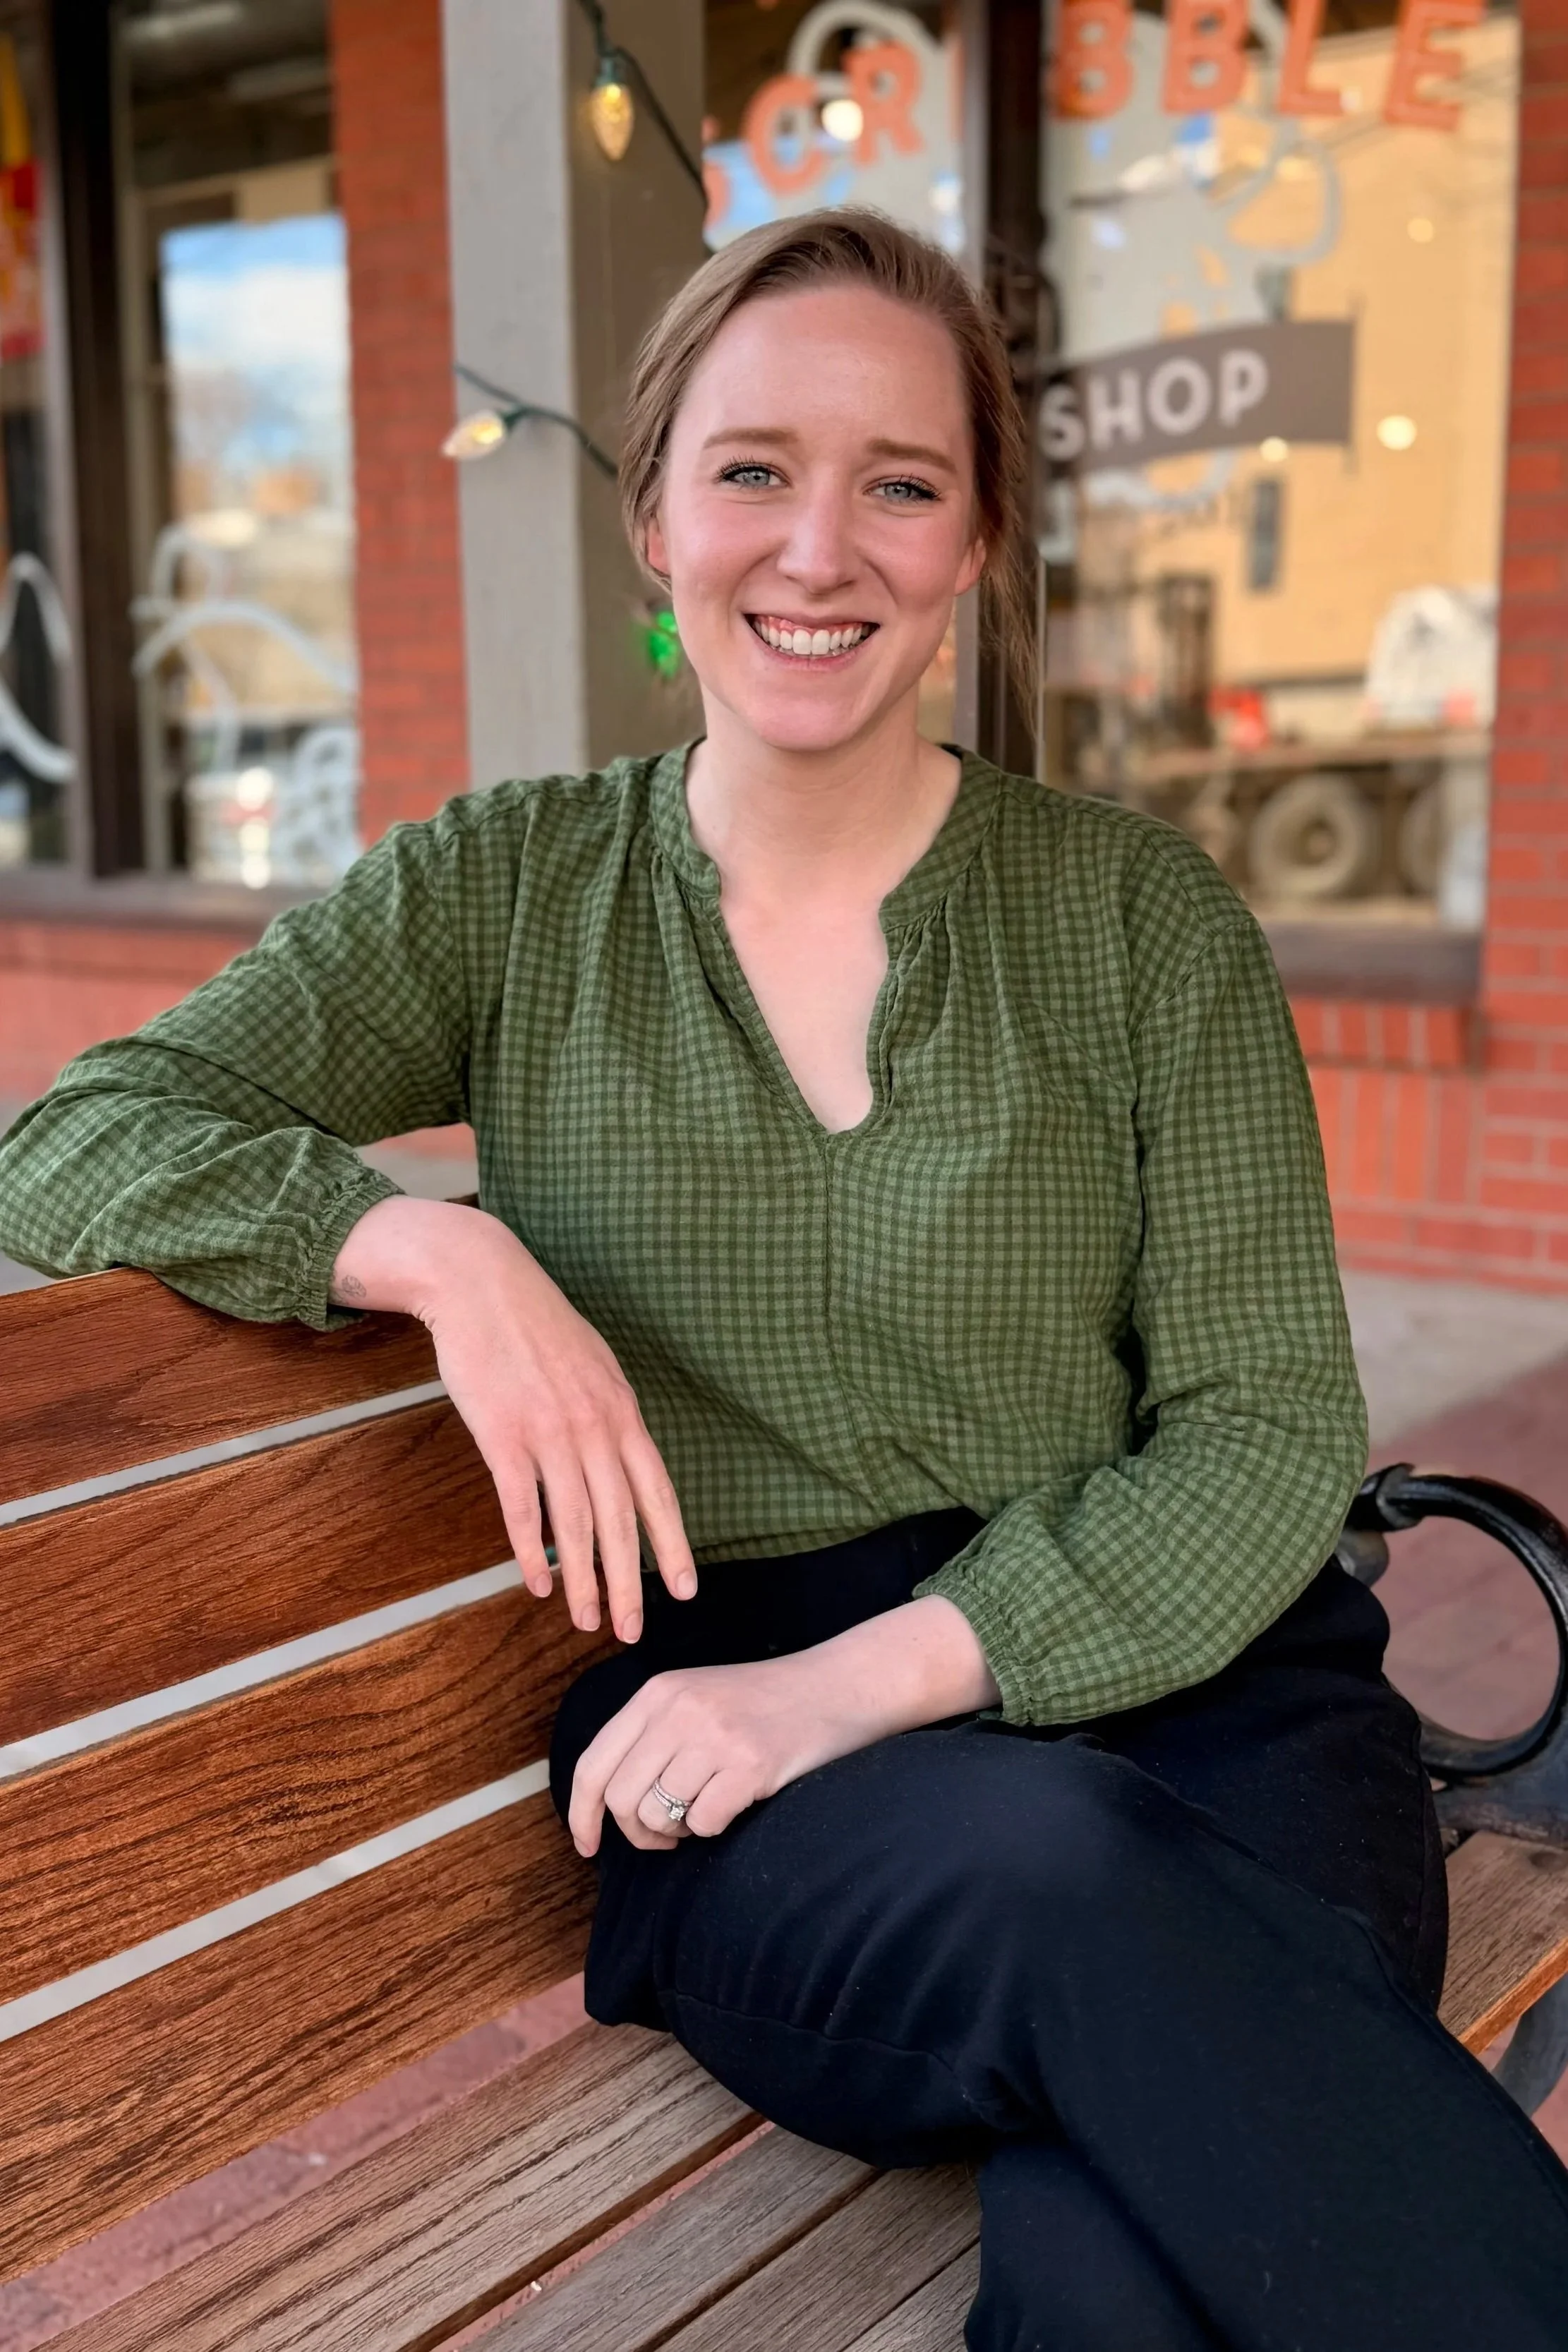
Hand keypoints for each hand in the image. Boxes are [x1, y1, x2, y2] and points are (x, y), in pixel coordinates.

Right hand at [330, 1196, 694, 1641]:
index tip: (684, 1590)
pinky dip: (530, 1550)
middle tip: (631, 1631)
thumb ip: (611, 1416)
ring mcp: (548, 1431)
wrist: (482, 1282)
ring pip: (573, 1523)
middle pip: (619, 1519)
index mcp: (621, 1411)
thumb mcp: (594, 1366)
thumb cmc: (537, 1327)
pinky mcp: (502, 1435)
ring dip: (583, 1579)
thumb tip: (623, 1465)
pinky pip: (521, 1506)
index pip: (657, 1491)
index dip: (672, 1544)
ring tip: (587, 1621)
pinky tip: (537, 1583)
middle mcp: (594, 1425)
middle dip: (629, 1582)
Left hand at [569, 1594, 1000, 1854]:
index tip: (586, 1846)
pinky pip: (703, 1823)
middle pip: (621, 1798)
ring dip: (679, 1831)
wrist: (839, 1685)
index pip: (593, 1762)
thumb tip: (611, 1803)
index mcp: (657, 1693)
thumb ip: (653, 1736)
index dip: (581, 1814)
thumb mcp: (698, 1699)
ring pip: (658, 1815)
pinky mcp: (750, 1764)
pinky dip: (714, 1828)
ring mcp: (714, 1736)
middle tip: (669, 1834)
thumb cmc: (765, 1704)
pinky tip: (736, 1806)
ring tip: (707, 1811)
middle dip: (638, 1833)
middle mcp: (678, 1710)